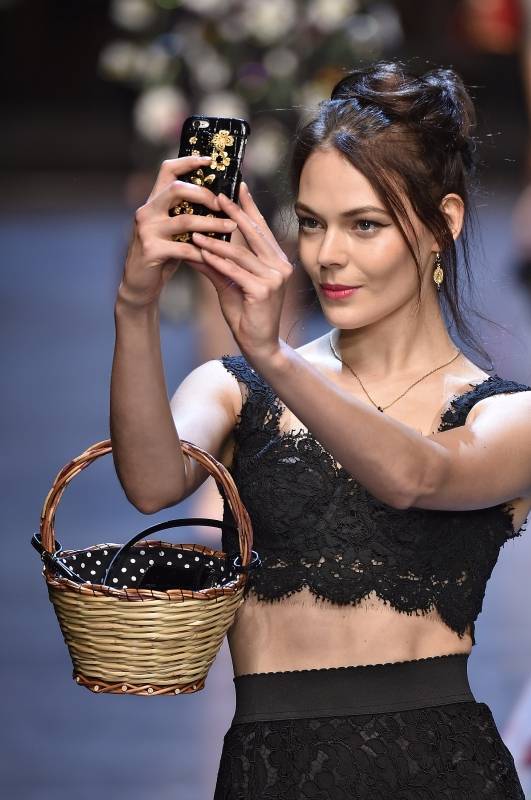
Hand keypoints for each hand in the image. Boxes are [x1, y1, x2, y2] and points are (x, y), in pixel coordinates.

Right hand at [117, 155, 237, 308]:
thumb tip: (217, 201)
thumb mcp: (172, 231)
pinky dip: (202, 251)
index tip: (209, 160)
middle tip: (223, 203)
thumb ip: (185, 214)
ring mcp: (147, 230)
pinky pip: (183, 248)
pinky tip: (215, 255)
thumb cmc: (162, 256)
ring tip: (231, 227)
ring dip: (212, 224)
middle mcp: (147, 211)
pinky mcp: (150, 250)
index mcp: (153, 202)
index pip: (167, 170)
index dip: (188, 161)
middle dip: (205, 194)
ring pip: (185, 220)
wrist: (139, 284)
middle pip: (177, 189)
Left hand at [190, 183, 293, 358]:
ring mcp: (274, 279)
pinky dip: (217, 262)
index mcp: (276, 261)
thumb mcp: (229, 283)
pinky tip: (202, 253)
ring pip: (240, 253)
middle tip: (217, 196)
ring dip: (216, 241)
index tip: (238, 186)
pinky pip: (235, 271)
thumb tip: (197, 243)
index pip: (261, 229)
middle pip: (254, 234)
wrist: (259, 345)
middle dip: (234, 214)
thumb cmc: (246, 315)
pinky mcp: (263, 291)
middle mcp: (280, 266)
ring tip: (196, 230)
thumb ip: (217, 263)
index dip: (250, 207)